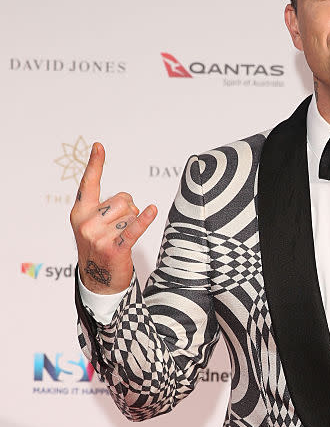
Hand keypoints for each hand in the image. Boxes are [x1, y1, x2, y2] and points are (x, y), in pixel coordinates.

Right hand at [70, 142, 157, 293]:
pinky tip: (152, 210)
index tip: (99, 145)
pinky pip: (133, 229)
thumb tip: (129, 201)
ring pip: (131, 213)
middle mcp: (86, 222)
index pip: (89, 183)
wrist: (98, 280)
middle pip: (122, 198)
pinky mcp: (114, 249)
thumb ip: (104, 207)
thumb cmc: (99, 246)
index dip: (95, 164)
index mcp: (79, 212)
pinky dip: (144, 221)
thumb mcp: (93, 224)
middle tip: (120, 227)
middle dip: (129, 209)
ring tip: (122, 237)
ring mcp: (98, 236)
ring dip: (133, 222)